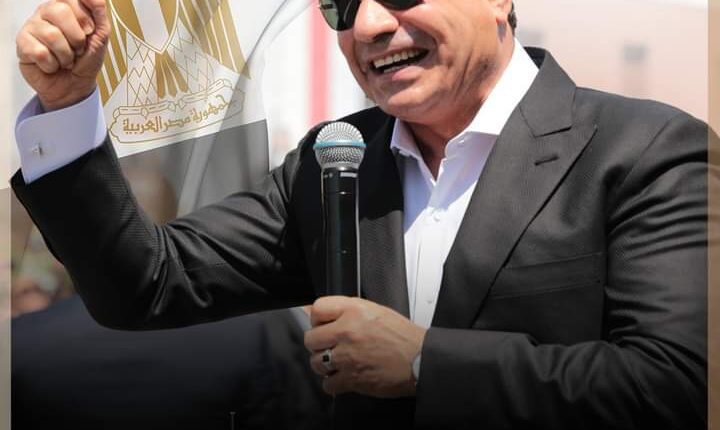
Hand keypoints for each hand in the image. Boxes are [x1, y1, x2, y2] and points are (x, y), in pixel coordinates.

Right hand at [16, 0, 110, 110]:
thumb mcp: (100, 37)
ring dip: (65, 55)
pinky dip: (52, 65)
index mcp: (65, 7)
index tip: (88, 32)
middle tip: (77, 49)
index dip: (85, 19)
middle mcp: (46, 13)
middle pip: (60, 11)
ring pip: (51, 34)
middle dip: (76, 38)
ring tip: (65, 60)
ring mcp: (32, 27)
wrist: (75, 86)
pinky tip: (52, 65)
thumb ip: (99, 14)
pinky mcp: (22, 44)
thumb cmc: (85, 60)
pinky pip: (40, 52)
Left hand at [304, 296, 426, 397]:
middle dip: (319, 344)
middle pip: (311, 338)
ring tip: (339, 363)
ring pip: (316, 362)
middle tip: (330, 346)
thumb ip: (349, 311)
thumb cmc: (404, 338)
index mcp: (354, 310)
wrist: (420, 360)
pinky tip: (344, 377)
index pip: (317, 309)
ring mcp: (348, 356)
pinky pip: (328, 384)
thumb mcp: (376, 311)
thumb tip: (325, 315)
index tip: (322, 325)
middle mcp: (348, 331)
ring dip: (325, 364)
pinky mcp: (352, 378)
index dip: (317, 319)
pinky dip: (334, 383)